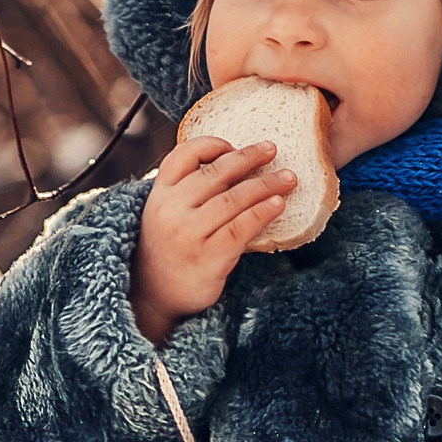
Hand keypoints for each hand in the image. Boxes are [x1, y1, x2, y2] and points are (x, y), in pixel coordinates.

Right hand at [130, 134, 296, 344]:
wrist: (154, 295)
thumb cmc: (170, 248)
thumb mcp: (168, 212)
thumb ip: (191, 190)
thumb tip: (239, 163)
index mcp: (159, 193)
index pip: (184, 155)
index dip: (212, 145)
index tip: (235, 146)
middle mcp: (170, 210)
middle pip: (216, 173)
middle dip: (249, 158)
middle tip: (273, 150)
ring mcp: (188, 234)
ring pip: (233, 199)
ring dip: (265, 184)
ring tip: (287, 178)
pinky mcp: (207, 257)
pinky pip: (240, 228)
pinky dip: (262, 212)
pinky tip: (278, 204)